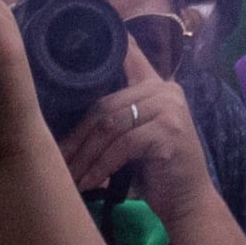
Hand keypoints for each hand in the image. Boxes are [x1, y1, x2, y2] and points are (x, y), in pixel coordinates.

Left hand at [55, 38, 211, 211]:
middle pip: (105, 105)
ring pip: (110, 125)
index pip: (129, 55)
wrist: (188, 202)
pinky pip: (123, 145)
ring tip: (69, 176)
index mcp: (156, 85)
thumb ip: (117, 116)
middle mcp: (164, 90)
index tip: (76, 42)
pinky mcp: (168, 131)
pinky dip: (101, 166)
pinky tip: (89, 183)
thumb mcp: (136, 136)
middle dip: (78, 136)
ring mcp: (168, 108)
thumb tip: (63, 115)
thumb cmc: (155, 171)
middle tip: (57, 158)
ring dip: (85, 155)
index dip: (106, 48)